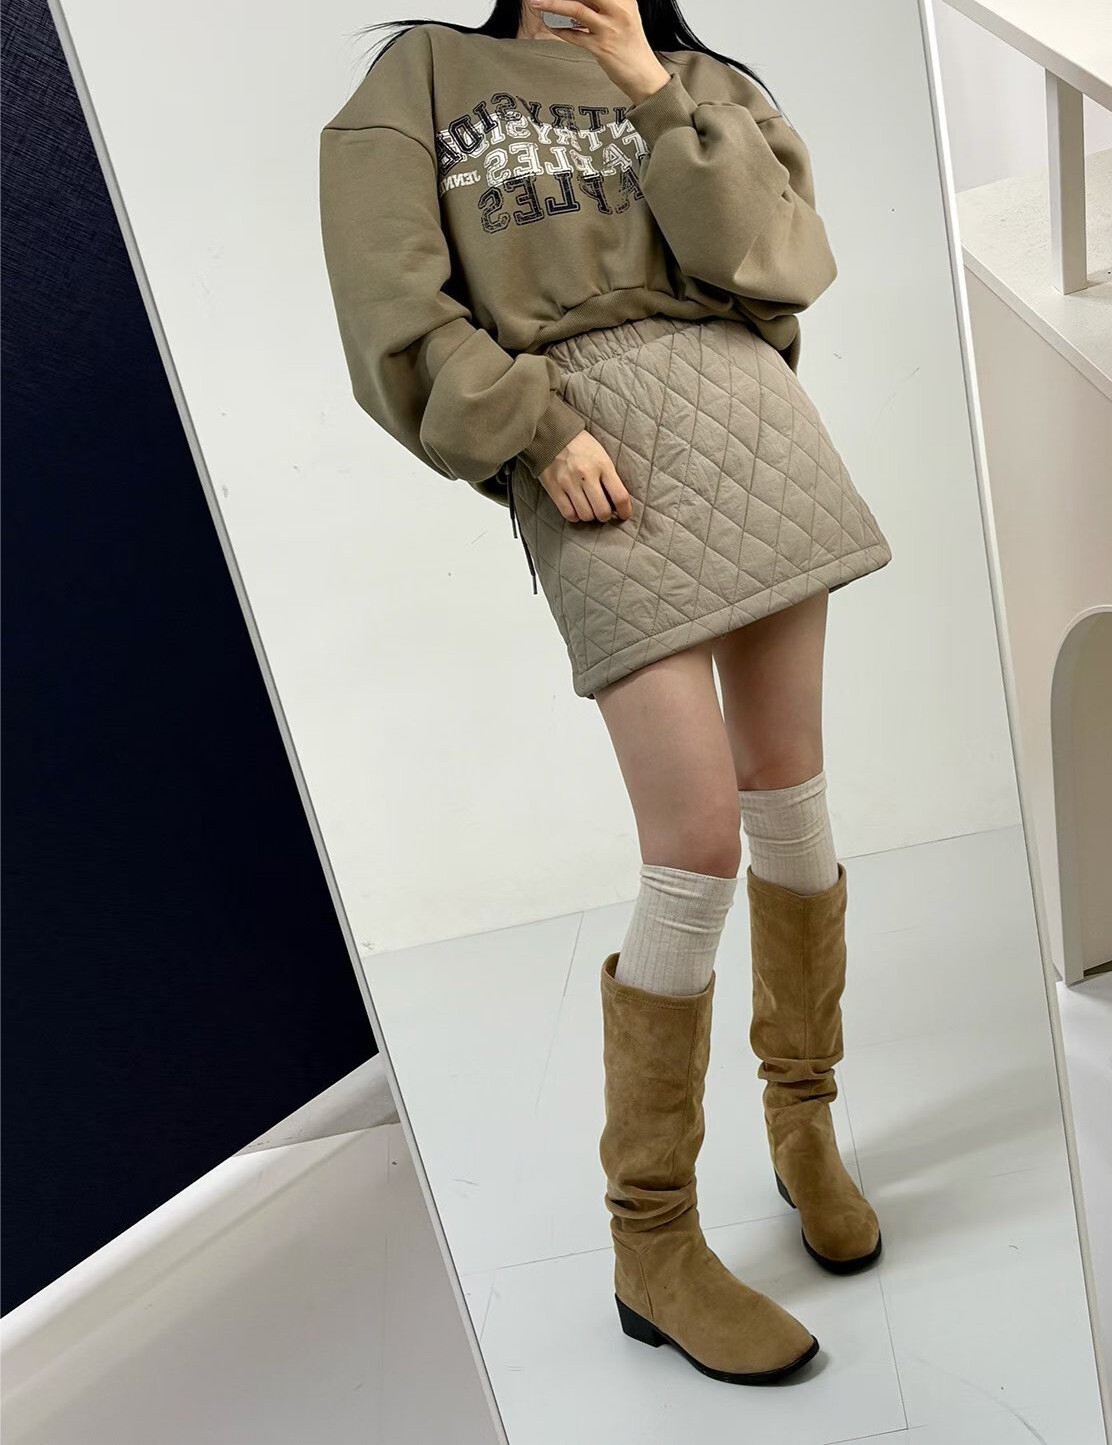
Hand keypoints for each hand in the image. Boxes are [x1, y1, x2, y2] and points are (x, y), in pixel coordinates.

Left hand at [528, 0, 670, 104]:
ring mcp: (609, 29)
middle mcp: (618, 10)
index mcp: (625, 0)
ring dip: (552, 4)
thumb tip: (579, 2)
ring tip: (536, 2)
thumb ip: (603, 7)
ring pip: (576, 8)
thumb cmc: (632, 48)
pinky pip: (574, 36)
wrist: (645, 76)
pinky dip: (559, 30)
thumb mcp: (624, 18)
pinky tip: (550, 26)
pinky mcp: (601, 48)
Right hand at [540, 429, 632, 523]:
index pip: (619, 496)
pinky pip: (568, 513)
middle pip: (602, 511)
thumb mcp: (602, 455)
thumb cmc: (581, 446)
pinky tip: (576, 509)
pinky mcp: (554, 488)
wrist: (553, 434)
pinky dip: (575, 516)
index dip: (625, 511)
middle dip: (605, 516)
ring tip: (589, 509)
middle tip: (604, 512)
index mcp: (602, 465)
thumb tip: (617, 503)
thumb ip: (610, 477)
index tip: (624, 515)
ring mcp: (569, 482)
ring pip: (585, 515)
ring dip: (590, 516)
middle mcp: (586, 474)